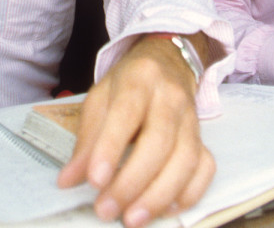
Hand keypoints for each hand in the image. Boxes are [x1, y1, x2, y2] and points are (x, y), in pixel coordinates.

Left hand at [57, 34, 211, 227]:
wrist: (168, 62)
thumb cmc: (129, 84)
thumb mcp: (100, 99)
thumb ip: (86, 140)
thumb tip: (68, 180)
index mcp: (139, 79)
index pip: (126, 114)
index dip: (110, 148)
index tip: (95, 181)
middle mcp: (170, 97)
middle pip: (159, 141)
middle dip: (132, 182)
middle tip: (107, 209)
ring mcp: (191, 118)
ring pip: (186, 159)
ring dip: (159, 195)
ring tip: (132, 219)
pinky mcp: (204, 138)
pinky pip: (205, 168)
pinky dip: (188, 194)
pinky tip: (164, 210)